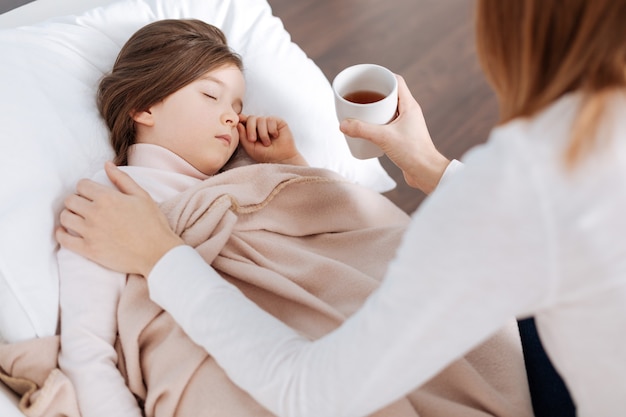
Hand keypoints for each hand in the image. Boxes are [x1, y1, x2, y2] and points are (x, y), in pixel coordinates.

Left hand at [55, 161, 183, 276]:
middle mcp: (95, 213)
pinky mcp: (89, 250)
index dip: (86, 188)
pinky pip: (64, 240)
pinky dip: (62, 234)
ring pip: (65, 218)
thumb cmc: (153, 224)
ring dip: (69, 216)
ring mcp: (90, 232)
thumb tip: (107, 164)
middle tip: (85, 207)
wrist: (157, 253)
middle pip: (70, 200)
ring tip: (78, 218)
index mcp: (108, 198)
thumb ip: (122, 179)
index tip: (91, 194)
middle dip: (76, 201)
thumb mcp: (142, 196)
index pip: (81, 185)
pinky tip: (67, 232)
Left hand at [237, 115, 306, 165]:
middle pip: (251, 118)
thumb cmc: (266, 155)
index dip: (241, 119)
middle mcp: (259, 125)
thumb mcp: (251, 148)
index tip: (238, 121)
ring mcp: (268, 122)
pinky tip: (275, 136)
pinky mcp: (278, 121)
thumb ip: (243, 137)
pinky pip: (271, 120)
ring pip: (261, 119)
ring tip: (267, 143)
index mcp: (251, 130)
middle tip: (253, 140)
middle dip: (250, 129)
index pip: (244, 120)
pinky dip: (272, 130)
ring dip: (263, 133)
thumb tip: (238, 124)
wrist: (281, 158)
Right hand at [340, 75, 449, 193]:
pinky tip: (367, 130)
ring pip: (389, 111)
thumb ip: (362, 130)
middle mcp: (409, 113)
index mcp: (409, 106)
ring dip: (375, 110)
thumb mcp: (384, 138)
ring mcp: (407, 125)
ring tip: (360, 112)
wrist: (426, 173)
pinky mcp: (403, 137)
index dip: (382, 77)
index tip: (367, 78)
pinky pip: (388, 124)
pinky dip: (377, 123)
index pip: (397, 81)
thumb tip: (343, 124)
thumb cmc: (413, 153)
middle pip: (390, 95)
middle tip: (359, 96)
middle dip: (374, 94)